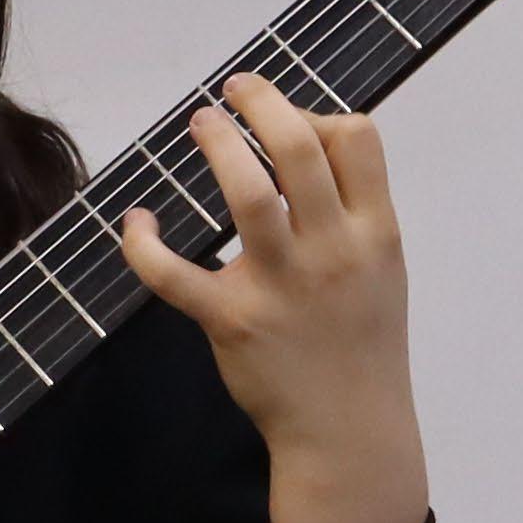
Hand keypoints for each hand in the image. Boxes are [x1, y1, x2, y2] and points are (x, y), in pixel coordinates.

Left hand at [115, 77, 429, 522]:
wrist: (349, 433)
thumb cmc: (360, 346)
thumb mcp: (383, 270)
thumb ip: (354, 211)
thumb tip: (310, 141)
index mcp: (376, 233)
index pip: (357, 138)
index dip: (318, 113)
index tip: (291, 122)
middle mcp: (333, 251)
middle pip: (297, 148)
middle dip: (260, 103)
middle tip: (234, 89)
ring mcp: (282, 286)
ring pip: (246, 193)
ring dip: (217, 144)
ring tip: (201, 125)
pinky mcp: (233, 321)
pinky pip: (174, 273)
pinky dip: (144, 242)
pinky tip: (139, 222)